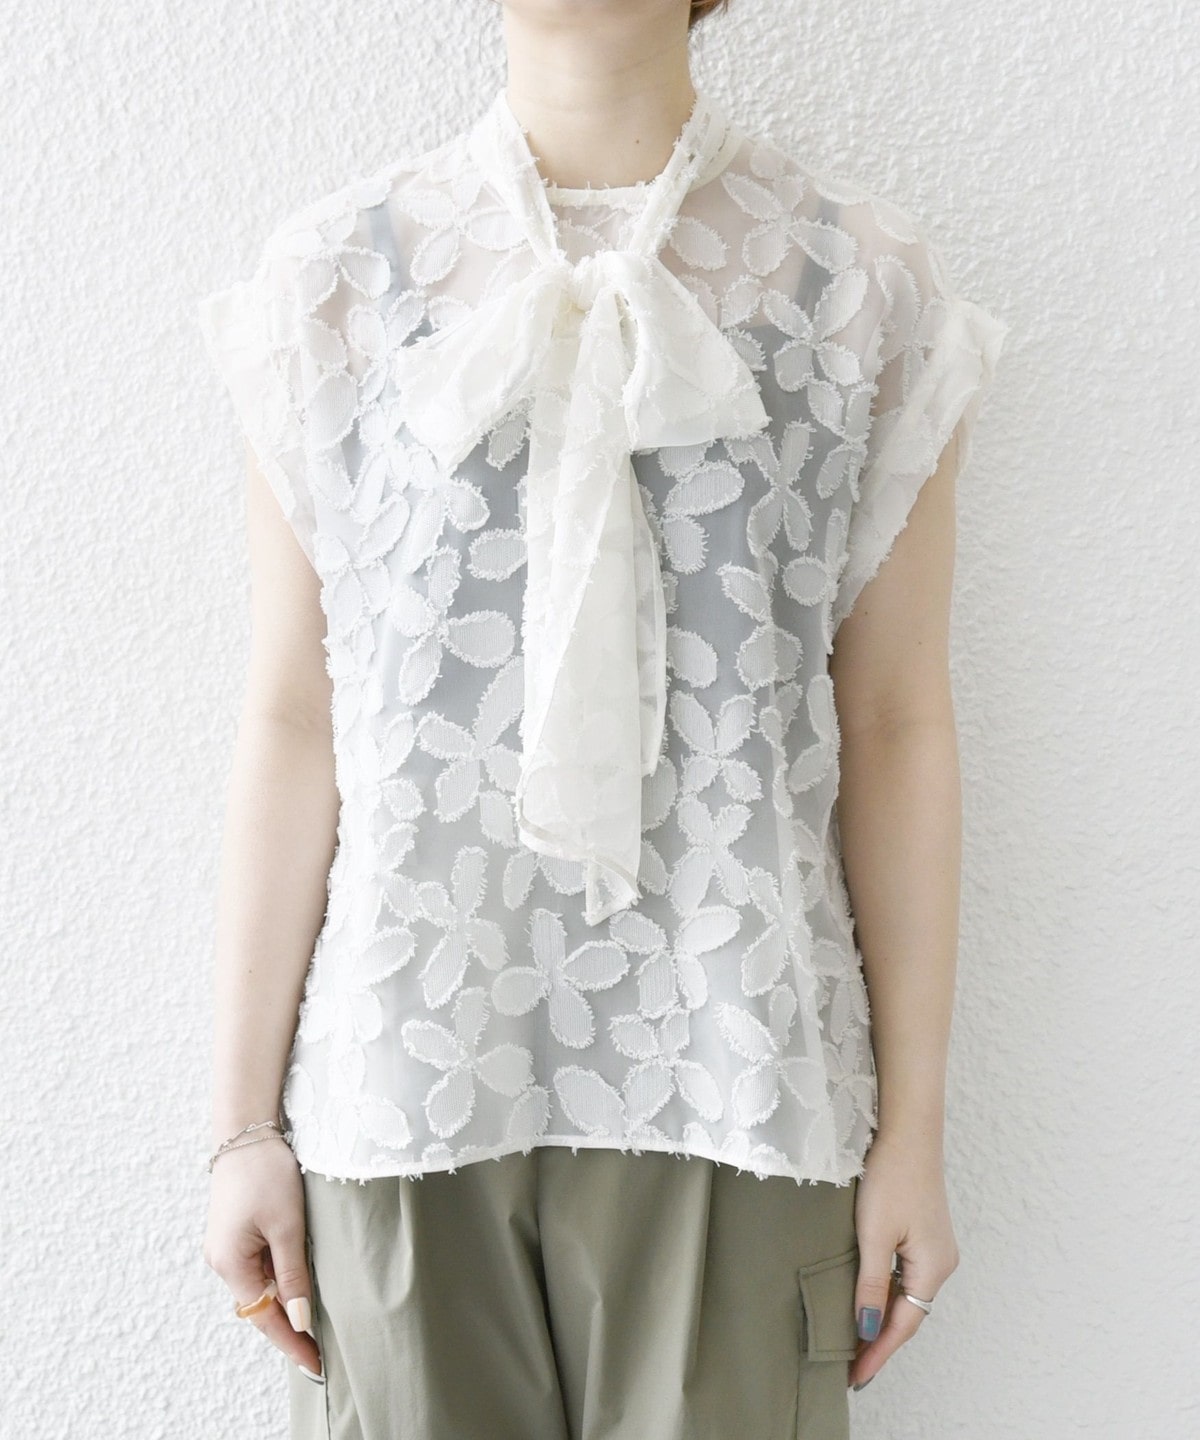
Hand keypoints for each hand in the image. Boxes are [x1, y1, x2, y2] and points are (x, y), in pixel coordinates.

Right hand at [203, 1136, 322, 1382]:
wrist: (246, 1131)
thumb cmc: (266, 1173)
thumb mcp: (287, 1226)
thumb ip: (293, 1274)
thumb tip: (301, 1318)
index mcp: (231, 1263)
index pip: (264, 1318)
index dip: (291, 1343)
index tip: (316, 1366)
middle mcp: (223, 1261)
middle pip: (260, 1306)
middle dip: (289, 1327)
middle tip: (322, 1351)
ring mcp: (227, 1248)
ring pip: (260, 1287)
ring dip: (285, 1302)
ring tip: (318, 1324)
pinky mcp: (236, 1233)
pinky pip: (259, 1267)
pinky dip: (279, 1279)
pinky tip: (300, 1284)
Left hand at [847, 1130, 958, 1389]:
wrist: (908, 1131)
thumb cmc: (892, 1177)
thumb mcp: (874, 1234)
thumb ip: (869, 1284)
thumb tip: (864, 1329)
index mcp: (933, 1268)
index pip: (902, 1325)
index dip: (877, 1353)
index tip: (855, 1378)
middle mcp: (941, 1263)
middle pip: (908, 1314)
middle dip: (879, 1341)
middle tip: (849, 1367)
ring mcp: (936, 1247)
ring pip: (906, 1295)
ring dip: (882, 1317)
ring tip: (854, 1341)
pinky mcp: (925, 1233)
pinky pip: (905, 1275)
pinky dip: (886, 1293)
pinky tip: (868, 1299)